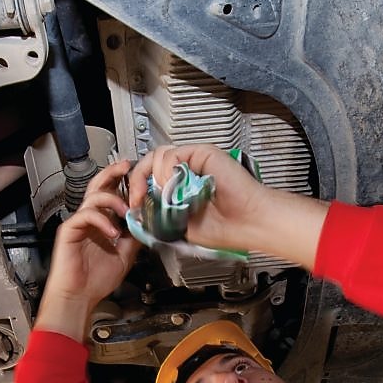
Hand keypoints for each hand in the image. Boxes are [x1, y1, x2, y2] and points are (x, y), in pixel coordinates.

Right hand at [36, 161, 139, 339]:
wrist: (79, 297)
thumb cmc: (96, 280)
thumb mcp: (125, 255)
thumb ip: (134, 237)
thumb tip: (150, 224)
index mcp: (102, 223)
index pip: (112, 195)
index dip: (123, 183)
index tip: (139, 176)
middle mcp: (90, 219)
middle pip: (99, 186)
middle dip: (113, 173)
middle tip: (127, 166)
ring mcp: (79, 223)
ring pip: (93, 197)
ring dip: (113, 200)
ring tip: (126, 211)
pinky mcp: (69, 230)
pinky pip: (85, 215)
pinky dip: (102, 220)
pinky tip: (113, 233)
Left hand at [126, 144, 328, 268]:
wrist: (247, 224)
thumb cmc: (224, 228)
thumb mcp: (180, 224)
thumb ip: (161, 213)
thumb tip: (139, 210)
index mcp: (181, 186)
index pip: (151, 177)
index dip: (139, 188)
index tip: (135, 206)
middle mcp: (187, 170)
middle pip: (150, 162)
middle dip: (137, 180)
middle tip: (137, 199)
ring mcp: (195, 161)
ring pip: (158, 156)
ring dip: (153, 178)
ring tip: (162, 196)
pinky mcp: (203, 153)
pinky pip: (173, 154)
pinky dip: (168, 170)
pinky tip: (175, 187)